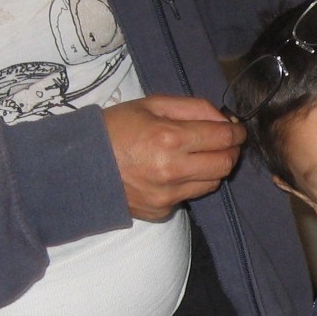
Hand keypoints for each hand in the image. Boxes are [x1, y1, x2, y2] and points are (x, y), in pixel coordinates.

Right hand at [103, 96, 245, 219]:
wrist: (79, 166)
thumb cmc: (115, 128)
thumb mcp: (151, 104)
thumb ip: (193, 108)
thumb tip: (224, 120)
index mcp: (169, 138)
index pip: (223, 138)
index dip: (236, 133)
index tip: (237, 130)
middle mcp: (172, 170)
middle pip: (225, 164)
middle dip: (231, 151)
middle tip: (224, 143)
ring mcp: (167, 195)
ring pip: (212, 183)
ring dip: (213, 168)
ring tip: (198, 156)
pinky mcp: (161, 210)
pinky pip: (189, 196)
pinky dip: (190, 183)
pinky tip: (173, 172)